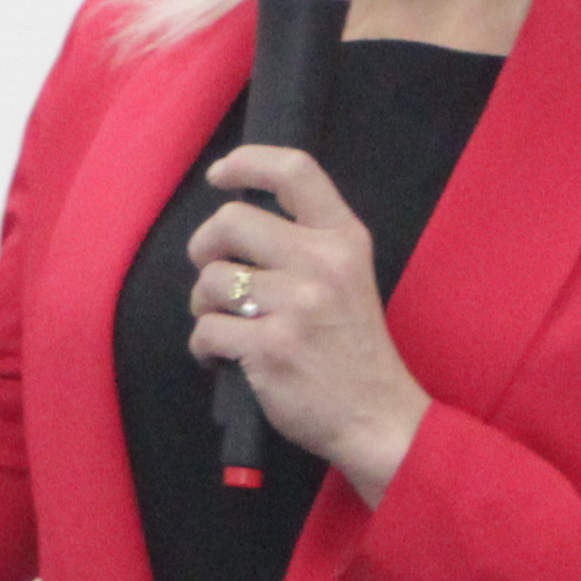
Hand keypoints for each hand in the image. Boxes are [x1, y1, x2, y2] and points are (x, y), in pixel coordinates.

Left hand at [187, 144, 431, 495]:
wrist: (377, 417)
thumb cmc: (354, 347)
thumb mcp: (350, 277)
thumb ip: (307, 243)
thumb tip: (235, 221)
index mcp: (344, 239)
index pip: (294, 171)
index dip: (247, 163)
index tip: (220, 176)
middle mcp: (322, 263)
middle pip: (230, 221)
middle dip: (205, 248)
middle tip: (213, 274)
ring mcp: (296, 306)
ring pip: (210, 281)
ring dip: (204, 305)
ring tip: (226, 324)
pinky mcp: (270, 348)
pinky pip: (207, 330)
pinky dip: (204, 346)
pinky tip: (223, 357)